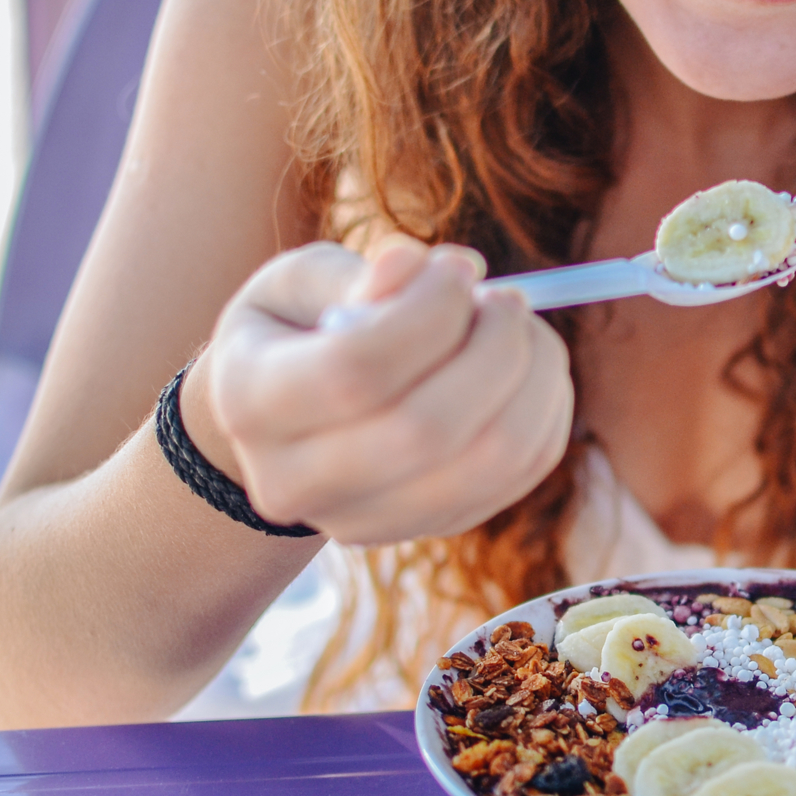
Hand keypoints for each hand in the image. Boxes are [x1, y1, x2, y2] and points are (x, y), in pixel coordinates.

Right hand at [185, 235, 573, 543]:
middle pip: (426, 431)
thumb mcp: (304, 282)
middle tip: (506, 300)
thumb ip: (360, 274)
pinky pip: (519, 476)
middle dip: (494, 348)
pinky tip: (529, 369)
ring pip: (487, 464)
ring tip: (521, 330)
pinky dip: (545, 411)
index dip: (428, 313)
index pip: (354, 370)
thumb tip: (419, 267)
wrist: (291, 421)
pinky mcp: (430, 528)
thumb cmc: (301, 328)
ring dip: (533, 381)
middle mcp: (296, 482)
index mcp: (250, 403)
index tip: (457, 269)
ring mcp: (365, 521)